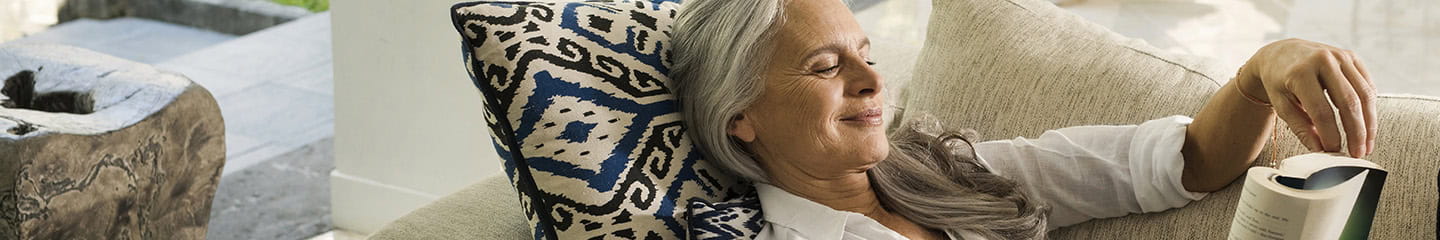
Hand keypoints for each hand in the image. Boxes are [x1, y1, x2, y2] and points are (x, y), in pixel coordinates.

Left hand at [1237, 38, 1376, 157]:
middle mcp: (1323, 60)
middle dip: (1356, 132)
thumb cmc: (1279, 82)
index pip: (1321, 110)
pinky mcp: (1352, 57)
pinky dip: (1370, 108)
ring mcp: (1341, 56)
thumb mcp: (1281, 105)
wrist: (1280, 53)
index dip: (1330, 134)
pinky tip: (1367, 126)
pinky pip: (1367, 85)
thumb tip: (1321, 151)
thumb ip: (1300, 127)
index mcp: (1300, 72)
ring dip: (1369, 123)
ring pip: (1365, 94)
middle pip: (1348, 102)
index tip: (1334, 151)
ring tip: (1367, 145)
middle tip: (1358, 154)